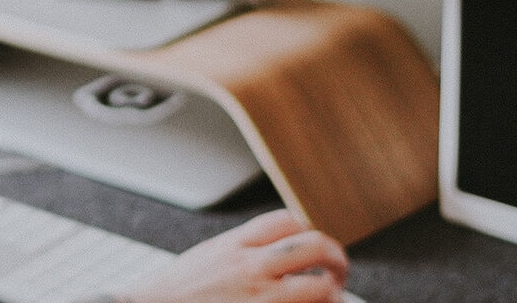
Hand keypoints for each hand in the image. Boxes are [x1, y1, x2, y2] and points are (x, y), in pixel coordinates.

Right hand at [125, 210, 348, 302]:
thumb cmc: (178, 293)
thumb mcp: (209, 257)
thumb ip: (241, 249)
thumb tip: (275, 246)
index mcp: (235, 245)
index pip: (288, 221)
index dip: (309, 230)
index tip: (313, 247)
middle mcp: (249, 268)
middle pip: (313, 246)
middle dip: (335, 258)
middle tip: (337, 271)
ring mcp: (258, 299)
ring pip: (318, 287)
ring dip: (333, 293)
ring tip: (332, 298)